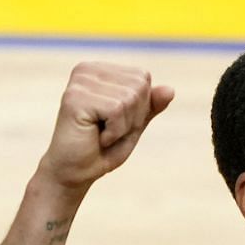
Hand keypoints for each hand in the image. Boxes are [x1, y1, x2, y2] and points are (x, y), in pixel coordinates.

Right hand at [37, 62, 175, 191]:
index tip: (117, 123)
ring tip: (101, 135)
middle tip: (108, 132)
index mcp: (100, 70)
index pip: (143, 78)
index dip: (139, 108)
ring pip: (129, 98)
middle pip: (139, 86)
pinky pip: (117, 110)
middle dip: (132, 117)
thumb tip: (171, 89)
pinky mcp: (75, 97)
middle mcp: (87, 69)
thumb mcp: (133, 125)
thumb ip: (150, 106)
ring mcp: (79, 82)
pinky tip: (96, 138)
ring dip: (122, 127)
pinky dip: (114, 132)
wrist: (73, 174)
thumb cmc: (101, 149)